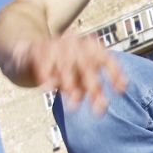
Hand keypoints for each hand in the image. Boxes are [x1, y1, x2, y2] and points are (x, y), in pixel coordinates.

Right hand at [7, 30, 125, 114]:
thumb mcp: (78, 76)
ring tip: (73, 106)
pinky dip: (46, 75)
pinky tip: (48, 88)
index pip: (106, 59)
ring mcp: (57, 43)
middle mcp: (76, 42)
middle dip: (93, 88)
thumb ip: (90, 89)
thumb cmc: (62, 67)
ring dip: (70, 86)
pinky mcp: (38, 48)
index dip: (115, 74)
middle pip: (88, 64)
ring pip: (66, 65)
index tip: (121, 91)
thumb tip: (101, 107)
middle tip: (98, 110)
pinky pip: (44, 62)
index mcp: (90, 47)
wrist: (31, 51)